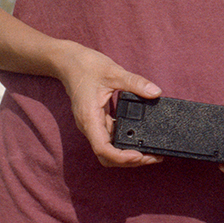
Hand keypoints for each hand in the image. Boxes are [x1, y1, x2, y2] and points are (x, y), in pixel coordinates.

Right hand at [54, 44, 163, 166]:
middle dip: (130, 161)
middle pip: (107, 156)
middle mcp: (90, 126)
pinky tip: (140, 138)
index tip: (140, 155)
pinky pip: (111, 138)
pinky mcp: (98, 121)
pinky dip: (125, 143)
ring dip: (128, 154)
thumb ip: (135, 83)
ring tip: (150, 152)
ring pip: (109, 149)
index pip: (103, 149)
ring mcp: (93, 125)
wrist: (68, 61)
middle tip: (153, 157)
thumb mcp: (113, 72)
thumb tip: (155, 92)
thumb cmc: (85, 67)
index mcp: (90, 118)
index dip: (121, 157)